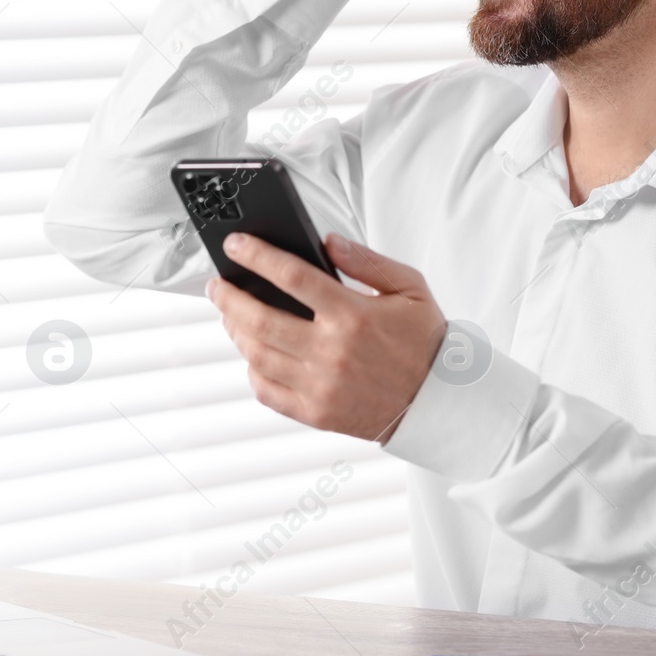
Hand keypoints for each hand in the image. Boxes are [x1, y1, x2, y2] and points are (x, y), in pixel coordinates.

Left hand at [206, 231, 445, 442]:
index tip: (236, 244)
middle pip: (260, 318)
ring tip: (230, 314)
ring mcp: (321, 386)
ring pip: (257, 355)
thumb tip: (327, 242)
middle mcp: (332, 352)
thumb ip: (366, 261)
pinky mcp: (316, 414)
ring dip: (235, 330)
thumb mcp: (409, 288)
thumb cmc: (424, 342)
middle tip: (217, 284)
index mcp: (353, 316)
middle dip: (229, 297)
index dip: (256, 256)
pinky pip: (267, 391)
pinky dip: (252, 371)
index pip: (291, 276)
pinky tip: (252, 354)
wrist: (438, 402)